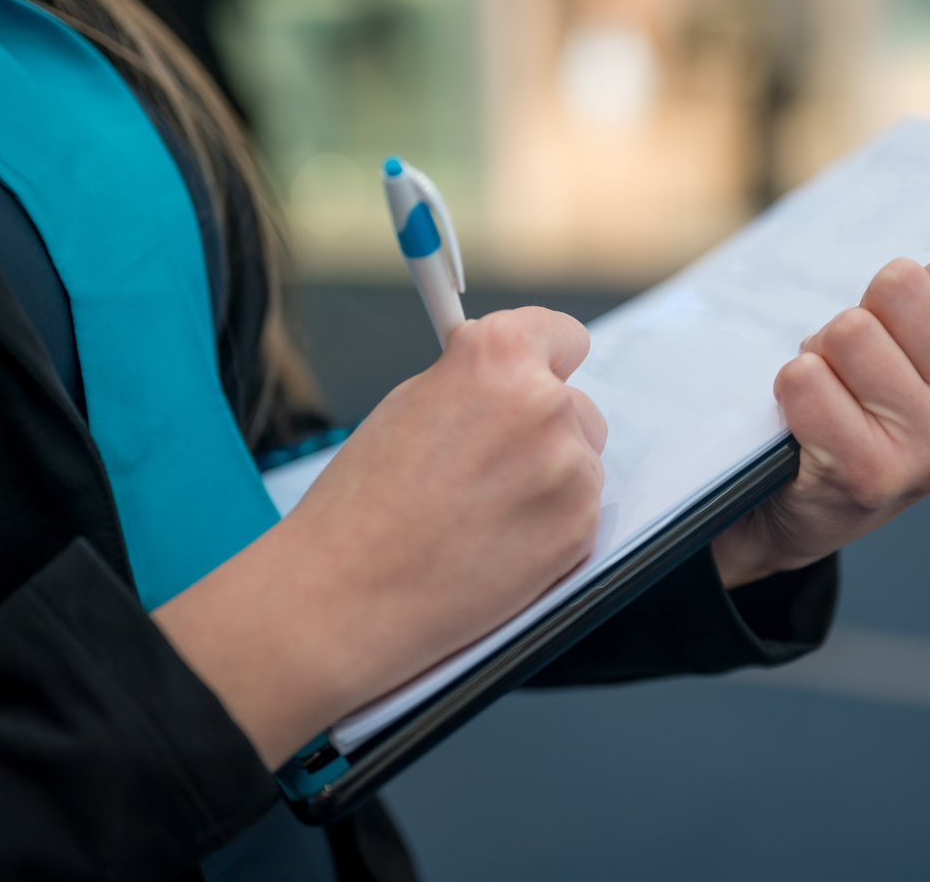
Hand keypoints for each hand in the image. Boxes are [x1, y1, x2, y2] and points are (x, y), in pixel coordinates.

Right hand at [153, 308, 605, 767]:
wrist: (349, 594)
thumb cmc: (362, 503)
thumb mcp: (408, 404)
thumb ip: (473, 383)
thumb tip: (508, 378)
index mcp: (499, 358)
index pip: (562, 335)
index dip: (544, 360)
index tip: (538, 374)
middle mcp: (546, 404)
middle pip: (577, 405)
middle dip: (543, 430)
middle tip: (490, 465)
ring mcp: (571, 470)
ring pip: (580, 461)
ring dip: (548, 479)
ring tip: (482, 511)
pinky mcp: (580, 528)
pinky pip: (578, 512)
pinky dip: (549, 525)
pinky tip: (496, 542)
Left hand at [710, 216, 929, 587]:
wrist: (818, 506)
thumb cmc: (892, 408)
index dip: (918, 287)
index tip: (911, 335)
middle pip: (900, 286)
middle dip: (867, 315)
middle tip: (863, 369)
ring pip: (849, 330)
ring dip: (823, 354)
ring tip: (837, 395)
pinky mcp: (866, 475)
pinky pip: (806, 378)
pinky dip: (794, 388)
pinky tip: (810, 424)